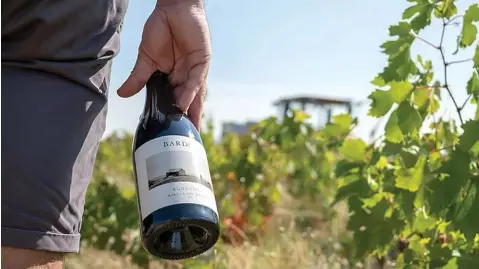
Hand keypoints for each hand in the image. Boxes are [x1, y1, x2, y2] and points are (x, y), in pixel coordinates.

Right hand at [117, 0, 210, 129]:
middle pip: (187, 103)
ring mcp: (194, 70)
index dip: (174, 117)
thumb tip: (122, 94)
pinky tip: (184, 103)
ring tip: (184, 127)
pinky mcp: (201, 61)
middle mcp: (185, 77)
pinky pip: (196, 79)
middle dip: (187, 120)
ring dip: (189, 111)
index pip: (173, 101)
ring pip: (194, 95)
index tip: (171, 135)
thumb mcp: (146, 58)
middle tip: (184, 141)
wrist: (172, 9)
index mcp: (173, 78)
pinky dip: (190, 91)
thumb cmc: (161, 30)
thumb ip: (138, 77)